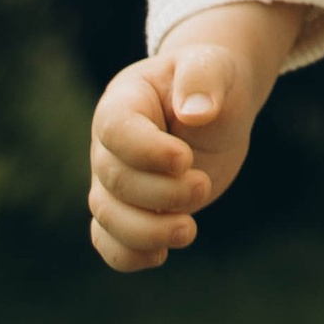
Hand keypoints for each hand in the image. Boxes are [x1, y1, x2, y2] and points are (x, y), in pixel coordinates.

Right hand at [87, 9, 287, 273]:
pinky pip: (108, 241)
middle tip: (202, 185)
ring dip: (146, 232)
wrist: (216, 109)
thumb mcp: (214, 68)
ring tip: (188, 230)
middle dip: (161, 193)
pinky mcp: (129, 210)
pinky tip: (160, 255)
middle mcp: (109, 144)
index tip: (185, 159)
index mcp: (124, 102)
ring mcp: (115, 180)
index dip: (146, 151)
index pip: (115, 130)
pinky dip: (128, 256)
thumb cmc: (211, 83)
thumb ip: (202, 80)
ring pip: (107, 217)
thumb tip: (195, 113)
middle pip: (115, 180)